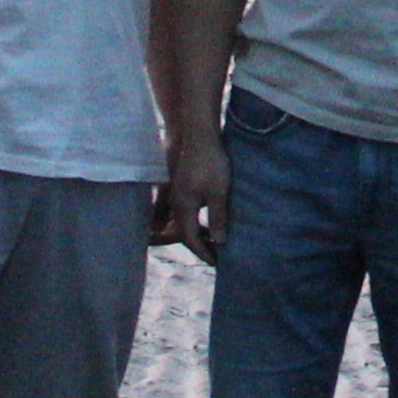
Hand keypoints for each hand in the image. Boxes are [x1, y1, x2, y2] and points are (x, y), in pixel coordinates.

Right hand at [157, 131, 229, 263]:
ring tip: (215, 241)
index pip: (190, 238)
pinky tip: (212, 219)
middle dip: (200, 246)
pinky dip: (199, 220)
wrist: (200, 135)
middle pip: (185, 232)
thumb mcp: (219, 192)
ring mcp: (178, 194)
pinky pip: (189, 211)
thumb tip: (219, 242)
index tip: (215, 262)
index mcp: (183, 207)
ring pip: (187, 221)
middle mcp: (177, 203)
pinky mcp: (183, 185)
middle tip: (216, 256)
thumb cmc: (211, 163)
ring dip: (200, 233)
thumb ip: (218, 218)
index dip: (202, 252)